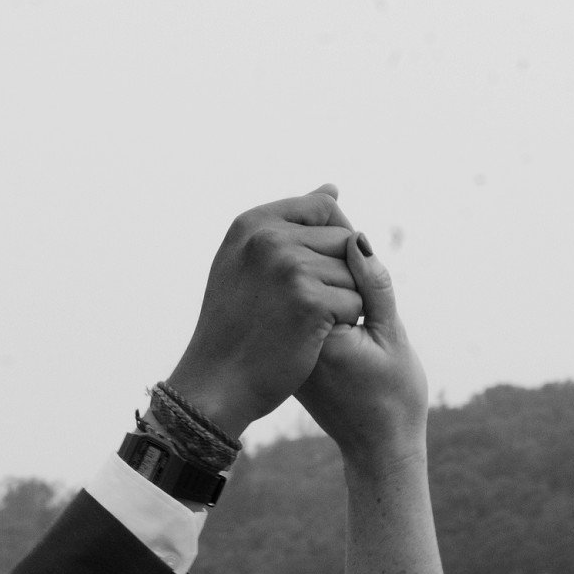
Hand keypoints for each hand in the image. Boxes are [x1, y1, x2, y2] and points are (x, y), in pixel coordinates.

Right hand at [165, 186, 367, 439]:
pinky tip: (315, 338)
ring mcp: (290, 267)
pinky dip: (344, 325)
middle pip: (344, 241)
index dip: (332, 243)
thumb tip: (333, 189)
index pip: (321, 208)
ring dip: (343, 302)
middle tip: (308, 309)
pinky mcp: (310, 300)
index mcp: (252, 223)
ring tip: (307, 324)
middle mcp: (269, 237)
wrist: (217, 383)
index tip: (316, 275)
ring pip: (354, 273)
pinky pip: (356, 302)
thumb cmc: (235, 329)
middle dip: (339, 276)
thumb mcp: (245, 264)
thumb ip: (287, 225)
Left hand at [296, 236, 427, 465]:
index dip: (355, 262)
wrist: (377, 446)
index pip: (324, 262)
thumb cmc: (393, 397)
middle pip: (308, 270)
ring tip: (359, 332)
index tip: (371, 301)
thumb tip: (354, 238)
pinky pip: (305, 308)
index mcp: (314, 330)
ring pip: (306, 287)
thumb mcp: (392, 336)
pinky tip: (349, 333)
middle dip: (343, 273)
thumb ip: (374, 286)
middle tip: (366, 324)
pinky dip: (326, 306)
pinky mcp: (292, 348)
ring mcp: (287, 343)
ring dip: (334, 287)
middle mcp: (290, 334)